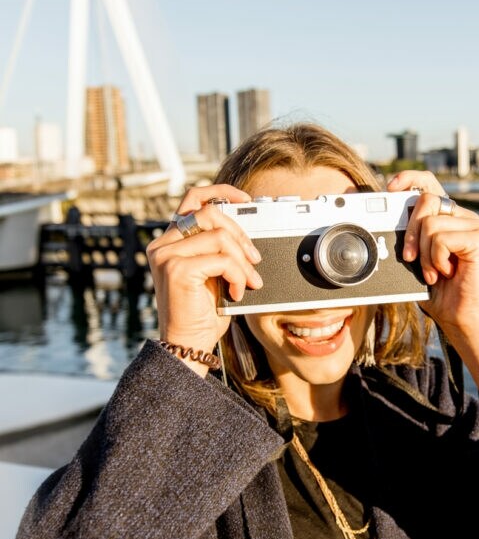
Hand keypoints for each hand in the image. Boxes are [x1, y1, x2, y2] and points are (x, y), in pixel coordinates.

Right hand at [146, 185, 262, 365]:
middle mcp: (163, 244)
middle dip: (240, 234)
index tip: (244, 199)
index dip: (220, 192)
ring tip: (248, 282)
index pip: (193, 199)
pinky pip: (221, 259)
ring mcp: (166, 255)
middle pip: (210, 214)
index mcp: (170, 241)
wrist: (187, 345)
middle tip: (254, 259)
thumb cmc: (201, 314)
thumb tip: (245, 232)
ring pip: (219, 237)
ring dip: (242, 260)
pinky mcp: (176, 269)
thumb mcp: (213, 273)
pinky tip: (236, 292)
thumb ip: (219, 249)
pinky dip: (237, 275)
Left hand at [387, 171, 478, 420]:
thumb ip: (409, 233)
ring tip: (433, 271)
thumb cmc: (435, 288)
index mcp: (448, 215)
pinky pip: (442, 238)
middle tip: (411, 258)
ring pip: (431, 224)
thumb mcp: (414, 255)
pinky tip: (445, 272)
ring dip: (424, 254)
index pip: (429, 182)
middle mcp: (464, 216)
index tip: (391, 187)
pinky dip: (436, 259)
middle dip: (411, 231)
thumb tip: (385, 214)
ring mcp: (475, 226)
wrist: (456, 315)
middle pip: (426, 200)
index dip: (409, 178)